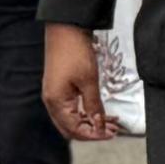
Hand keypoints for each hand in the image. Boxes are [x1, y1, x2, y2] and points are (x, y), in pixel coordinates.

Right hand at [42, 22, 111, 142]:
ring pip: (72, 119)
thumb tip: (99, 125)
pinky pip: (71, 108)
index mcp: (56, 102)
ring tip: (111, 122)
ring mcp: (54, 95)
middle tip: (112, 130)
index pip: (75, 129)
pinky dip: (85, 112)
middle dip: (92, 131)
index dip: (94, 135)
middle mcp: (52, 101)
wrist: (65, 29)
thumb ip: (94, 106)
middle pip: (71, 128)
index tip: (111, 134)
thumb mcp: (89, 81)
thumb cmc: (75, 52)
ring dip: (90, 122)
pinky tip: (100, 112)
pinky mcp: (59, 88)